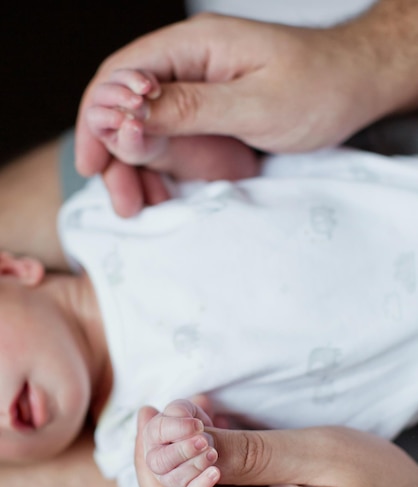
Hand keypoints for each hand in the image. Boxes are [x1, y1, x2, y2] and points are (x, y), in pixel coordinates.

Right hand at [77, 6, 417, 181]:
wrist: (356, 88)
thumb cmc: (317, 88)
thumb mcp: (254, 104)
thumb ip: (189, 109)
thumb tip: (129, 116)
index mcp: (193, 46)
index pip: (121, 75)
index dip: (97, 118)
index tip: (91, 164)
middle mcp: (187, 66)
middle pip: (125, 107)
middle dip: (115, 155)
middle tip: (122, 201)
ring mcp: (196, 92)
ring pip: (145, 130)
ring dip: (135, 170)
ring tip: (140, 207)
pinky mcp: (208, 116)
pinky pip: (171, 142)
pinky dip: (160, 171)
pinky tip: (161, 196)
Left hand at [136, 401, 417, 486]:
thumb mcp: (319, 454)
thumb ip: (250, 452)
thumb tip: (188, 442)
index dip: (152, 462)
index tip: (152, 416)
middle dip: (162, 458)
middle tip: (171, 411)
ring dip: (182, 466)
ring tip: (194, 419)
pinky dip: (205, 479)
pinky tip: (215, 444)